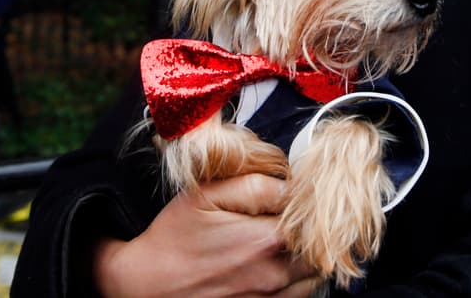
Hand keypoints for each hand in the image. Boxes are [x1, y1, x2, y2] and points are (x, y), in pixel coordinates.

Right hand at [93, 174, 320, 297]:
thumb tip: (290, 183)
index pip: (315, 217)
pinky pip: (299, 297)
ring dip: (309, 256)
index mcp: (264, 241)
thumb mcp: (206, 196)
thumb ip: (255, 185)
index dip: (311, 202)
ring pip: (315, 276)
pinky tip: (277, 265)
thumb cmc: (174, 237)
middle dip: (314, 230)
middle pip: (323, 250)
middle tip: (295, 217)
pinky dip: (297, 280)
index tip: (300, 194)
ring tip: (285, 241)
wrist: (147, 286)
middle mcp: (274, 275)